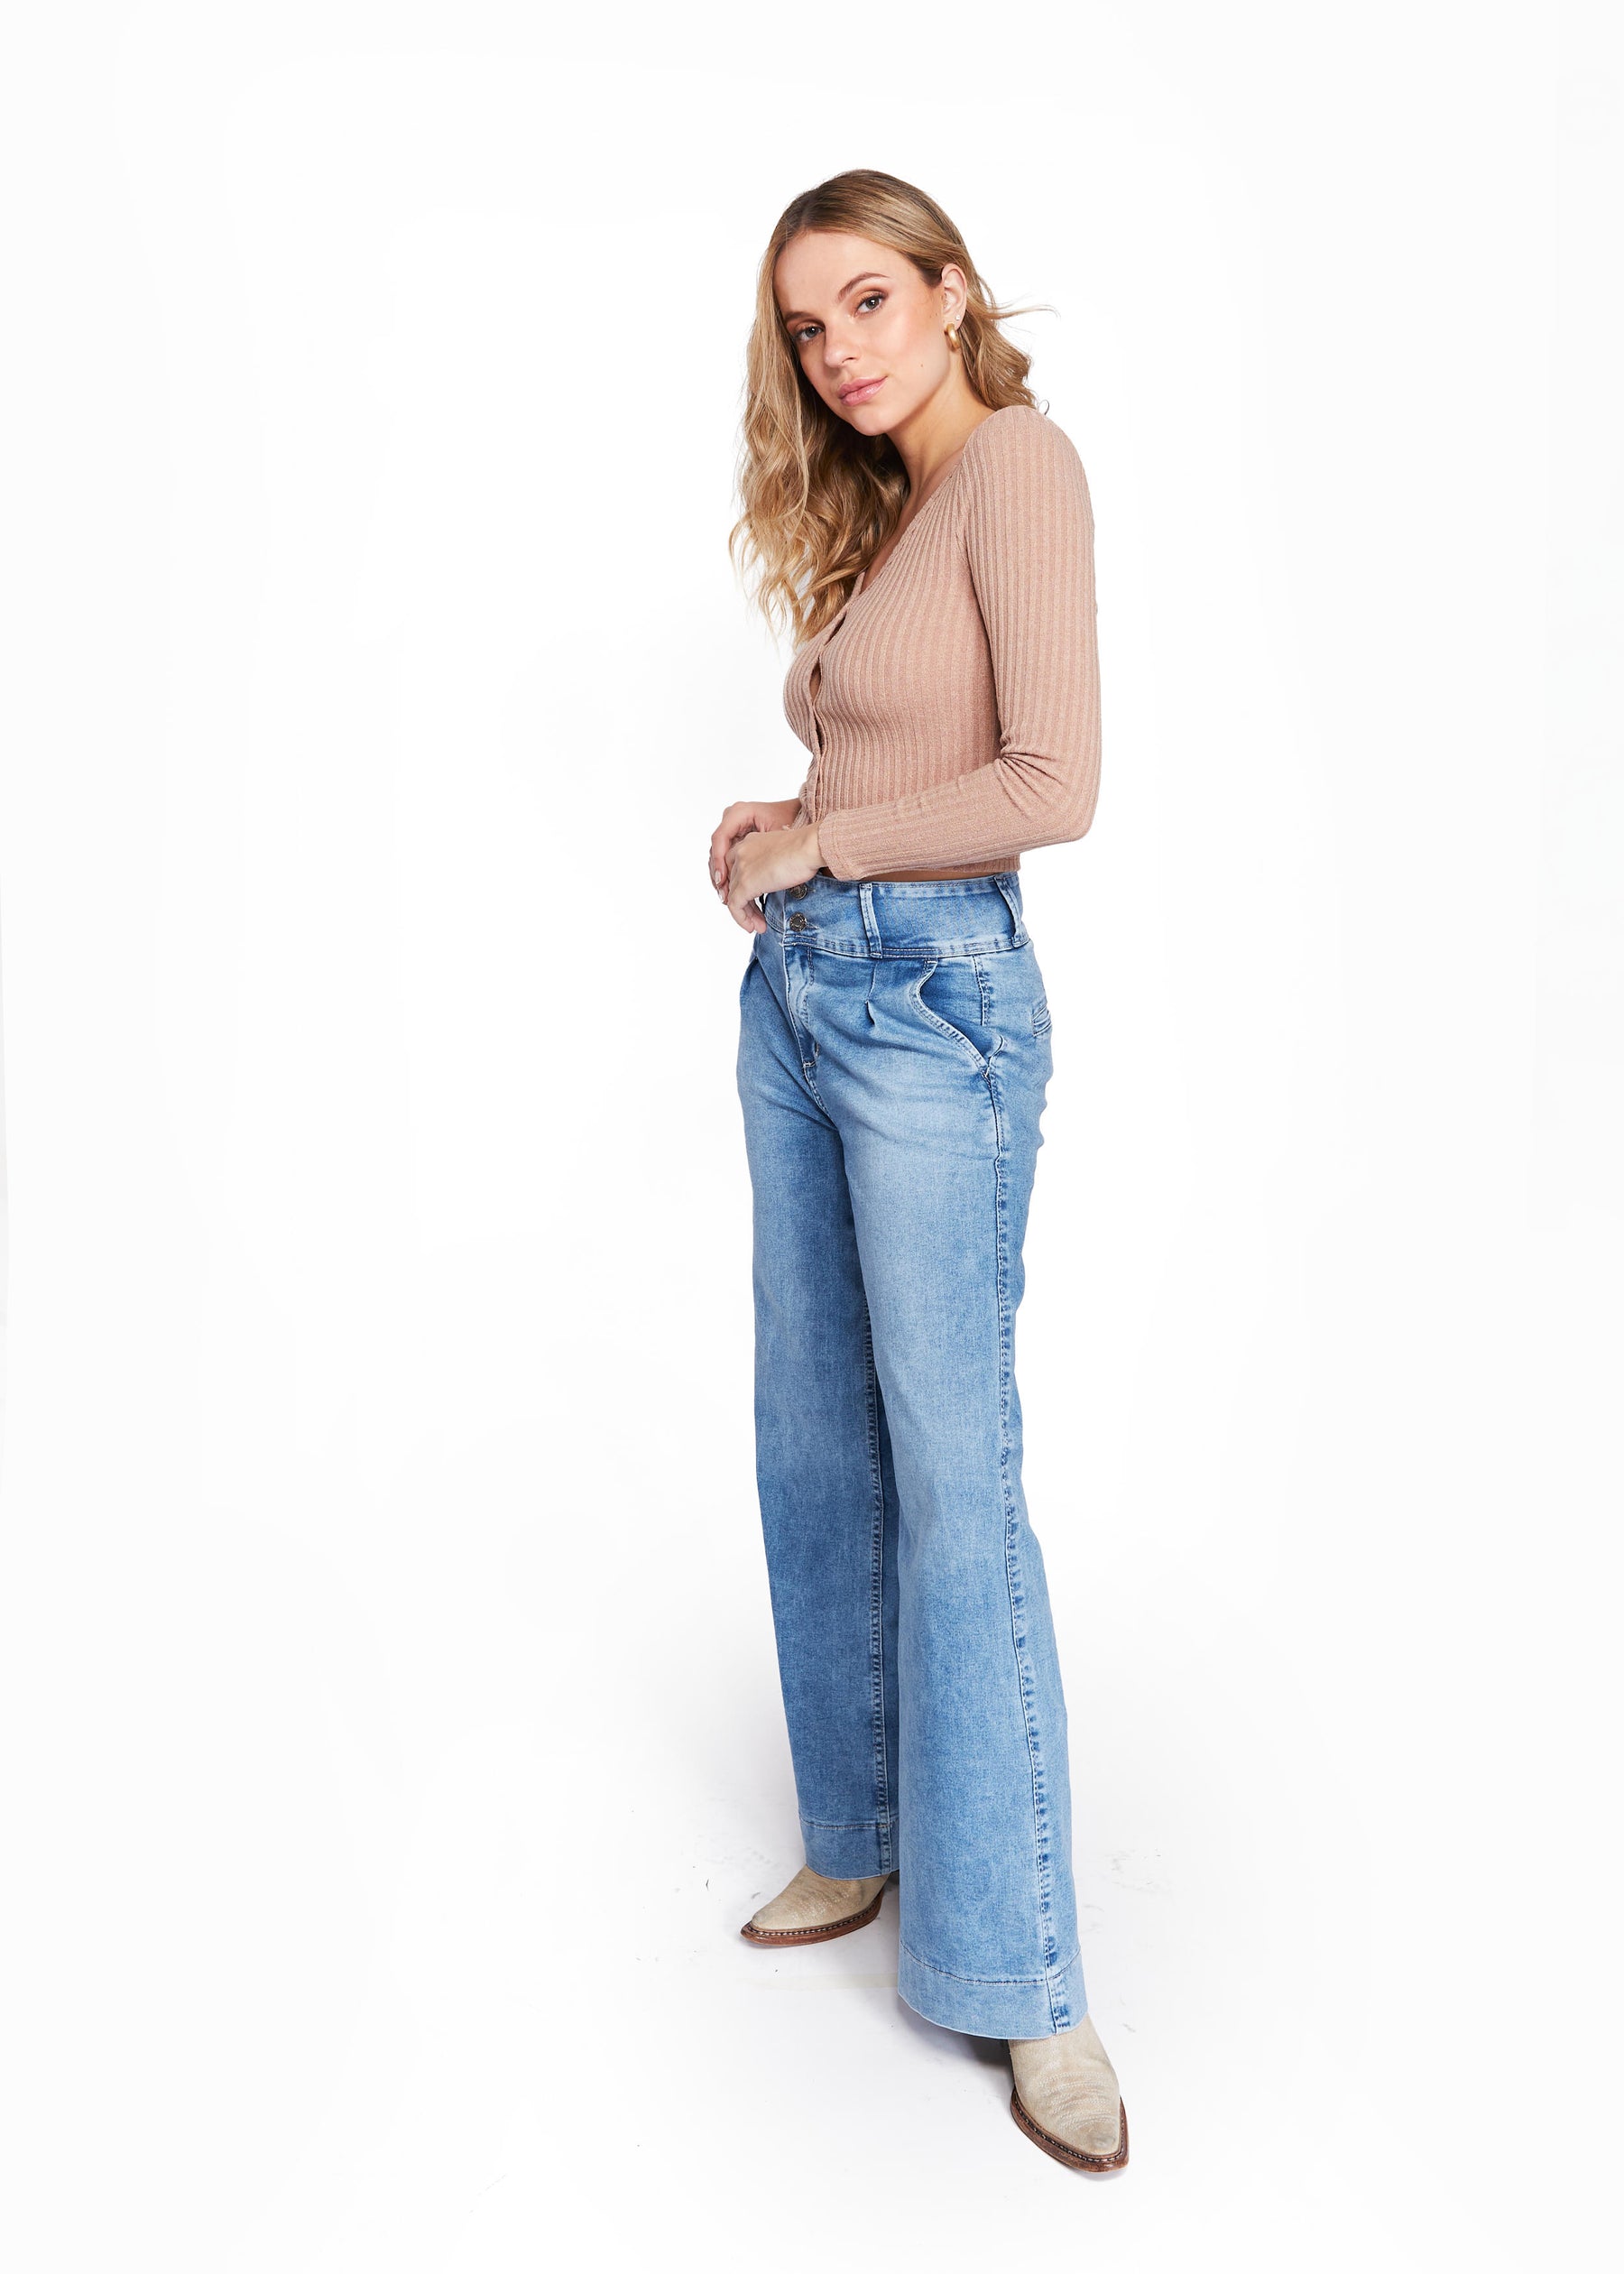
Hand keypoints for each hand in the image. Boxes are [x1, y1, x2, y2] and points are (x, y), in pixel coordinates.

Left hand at [721, 818, 823, 932]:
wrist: (809, 848)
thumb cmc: (805, 849)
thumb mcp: (781, 854)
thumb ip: (770, 863)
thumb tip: (773, 879)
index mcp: (749, 842)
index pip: (735, 867)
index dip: (740, 886)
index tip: (751, 900)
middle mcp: (741, 852)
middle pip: (733, 883)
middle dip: (744, 903)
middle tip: (755, 917)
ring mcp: (741, 868)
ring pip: (733, 896)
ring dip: (746, 914)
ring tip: (757, 926)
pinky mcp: (745, 883)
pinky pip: (735, 906)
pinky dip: (742, 919)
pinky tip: (753, 927)